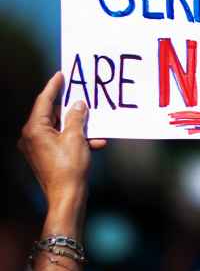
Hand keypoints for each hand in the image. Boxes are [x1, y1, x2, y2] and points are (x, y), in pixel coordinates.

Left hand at [18, 72, 105, 205]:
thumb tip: (78, 104)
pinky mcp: (46, 156)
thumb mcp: (76, 137)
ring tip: (95, 125)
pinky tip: (96, 142)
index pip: (44, 101)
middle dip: (70, 109)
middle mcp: (32, 137)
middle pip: (52, 114)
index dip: (53, 86)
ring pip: (59, 128)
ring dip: (78, 126)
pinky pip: (62, 140)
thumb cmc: (69, 167)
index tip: (60, 74)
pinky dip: (77, 139)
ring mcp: (38, 147)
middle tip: (83, 99)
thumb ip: (76, 117)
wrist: (67, 196)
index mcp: (34, 129)